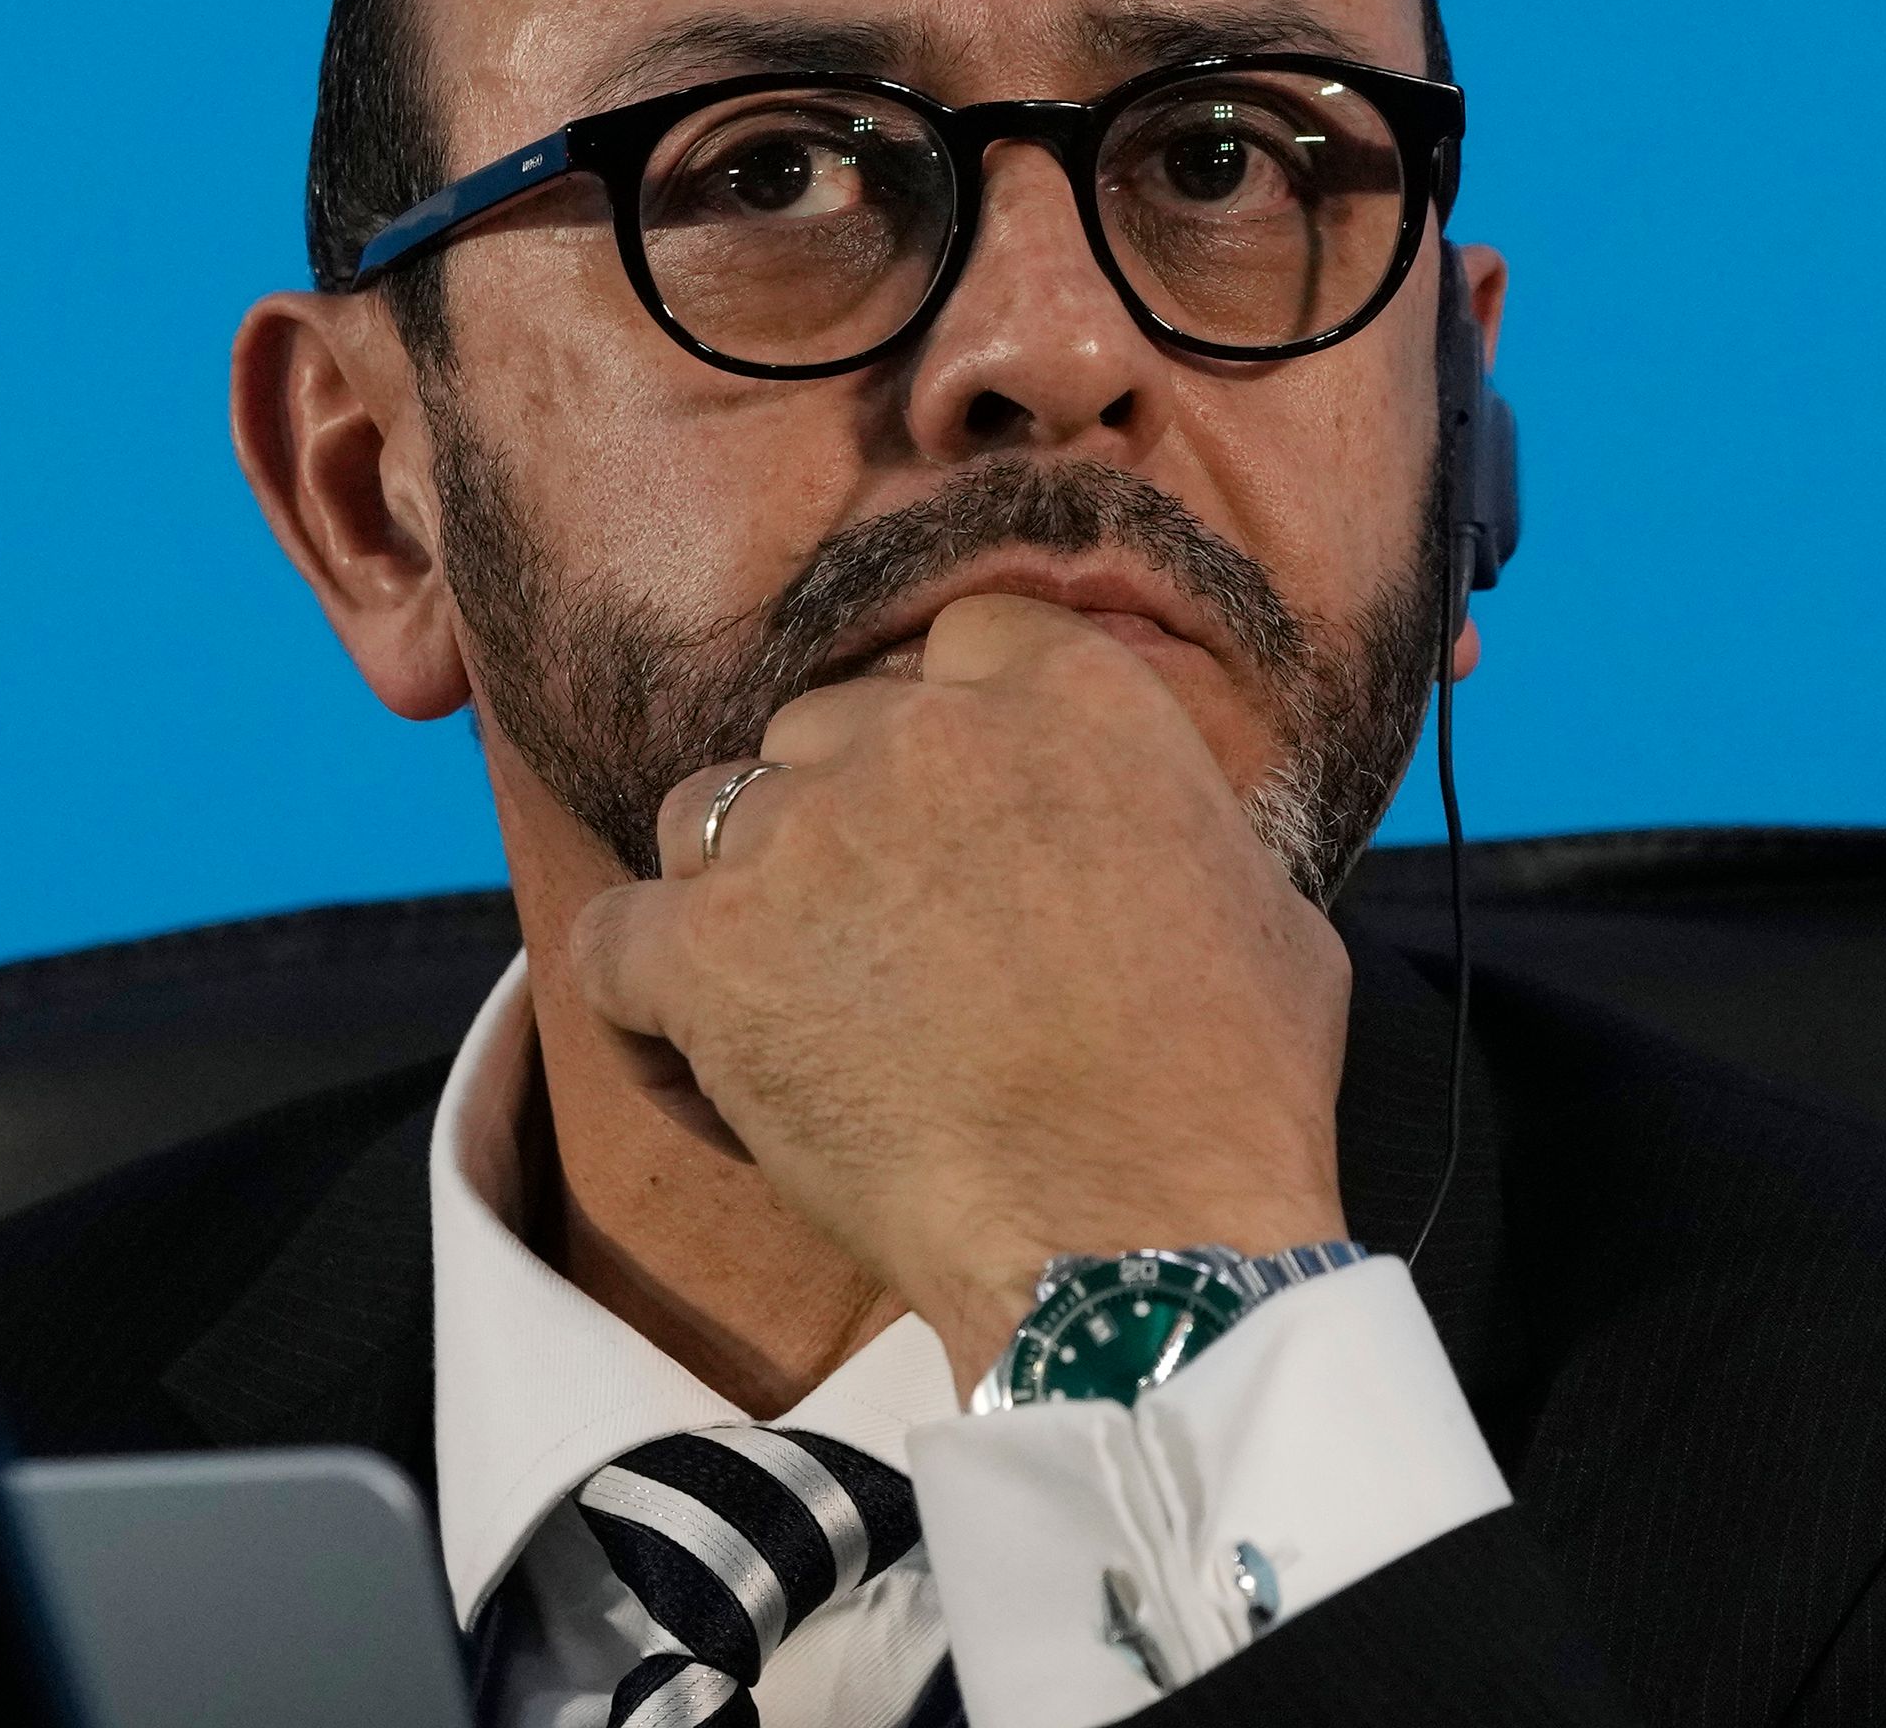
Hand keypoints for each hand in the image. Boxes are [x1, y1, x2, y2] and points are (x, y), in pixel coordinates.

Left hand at [571, 593, 1354, 1399]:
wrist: (1139, 1240)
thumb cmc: (1226, 1100)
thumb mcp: (1271, 912)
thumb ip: (1180, 828)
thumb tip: (1160, 841)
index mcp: (1070, 693)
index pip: (957, 645)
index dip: (941, 737)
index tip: (954, 824)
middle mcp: (924, 731)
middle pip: (822, 729)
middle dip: (841, 823)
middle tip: (883, 946)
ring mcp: (804, 833)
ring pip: (707, 814)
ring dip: (738, 895)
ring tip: (793, 1012)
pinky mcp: (707, 949)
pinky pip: (614, 939)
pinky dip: (642, 1002)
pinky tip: (702, 1065)